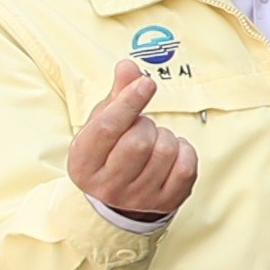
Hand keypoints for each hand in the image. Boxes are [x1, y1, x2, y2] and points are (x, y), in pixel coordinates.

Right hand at [66, 63, 199, 222]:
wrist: (118, 202)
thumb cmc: (109, 154)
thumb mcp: (103, 125)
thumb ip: (117, 95)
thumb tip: (128, 66)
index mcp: (83, 163)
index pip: (107, 128)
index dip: (129, 102)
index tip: (146, 84)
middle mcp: (107, 185)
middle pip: (138, 141)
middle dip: (146, 124)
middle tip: (141, 127)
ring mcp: (138, 198)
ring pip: (164, 151)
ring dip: (165, 136)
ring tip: (153, 141)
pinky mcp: (166, 203)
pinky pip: (186, 167)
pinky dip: (184, 151)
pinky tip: (172, 153)